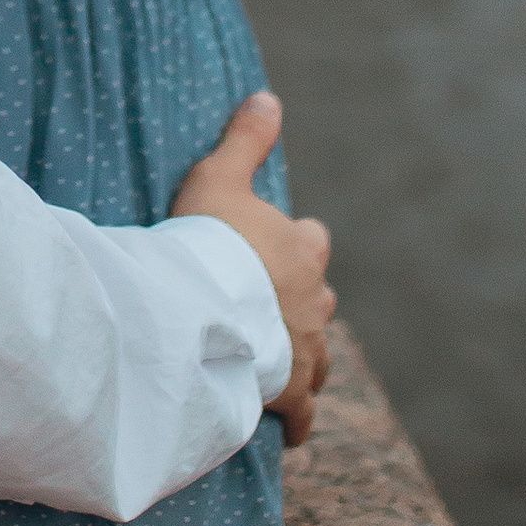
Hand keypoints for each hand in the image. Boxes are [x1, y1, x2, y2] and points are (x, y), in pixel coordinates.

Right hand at [170, 93, 334, 445]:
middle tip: (271, 310)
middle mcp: (315, 301)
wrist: (204, 311)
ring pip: (318, 356)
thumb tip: (268, 96)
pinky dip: (300, 418)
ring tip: (282, 365)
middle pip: (321, 301)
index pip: (312, 241)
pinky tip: (293, 430)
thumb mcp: (220, 177)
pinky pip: (304, 411)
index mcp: (301, 250)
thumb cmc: (209, 243)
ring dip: (304, 358)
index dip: (297, 243)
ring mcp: (306, 349)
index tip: (279, 249)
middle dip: (303, 304)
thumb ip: (245, 140)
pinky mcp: (293, 390)